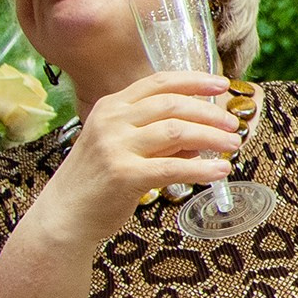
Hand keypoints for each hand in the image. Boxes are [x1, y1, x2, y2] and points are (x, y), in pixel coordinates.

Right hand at [44, 71, 238, 241]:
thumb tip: (198, 139)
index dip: (194, 81)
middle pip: (172, 104)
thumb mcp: (121, 148)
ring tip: (233, 145)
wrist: (64, 216)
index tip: (221, 86)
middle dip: (209, 113)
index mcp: (111, 106)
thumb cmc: (95, 182)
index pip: (158, 82)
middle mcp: (112, 120)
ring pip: (176, 132)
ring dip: (211, 137)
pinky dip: (202, 169)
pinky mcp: (124, 175)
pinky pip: (173, 168)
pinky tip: (220, 171)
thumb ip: (156, 139)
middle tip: (233, 125)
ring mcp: (116, 146)